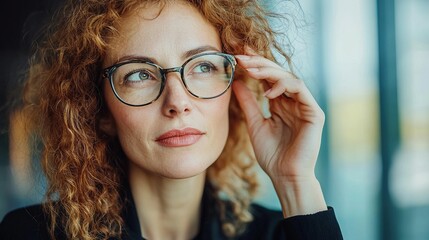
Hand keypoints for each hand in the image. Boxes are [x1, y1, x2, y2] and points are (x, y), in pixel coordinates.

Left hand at [232, 49, 326, 216]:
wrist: (284, 176)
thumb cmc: (271, 154)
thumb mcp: (255, 124)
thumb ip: (248, 103)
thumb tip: (236, 82)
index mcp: (281, 104)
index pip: (269, 78)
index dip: (256, 64)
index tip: (239, 54)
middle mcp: (293, 102)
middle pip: (278, 74)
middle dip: (260, 63)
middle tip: (242, 56)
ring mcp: (304, 106)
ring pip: (289, 77)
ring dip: (269, 71)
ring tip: (251, 69)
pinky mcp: (313, 112)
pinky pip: (300, 89)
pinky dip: (284, 85)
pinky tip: (268, 91)